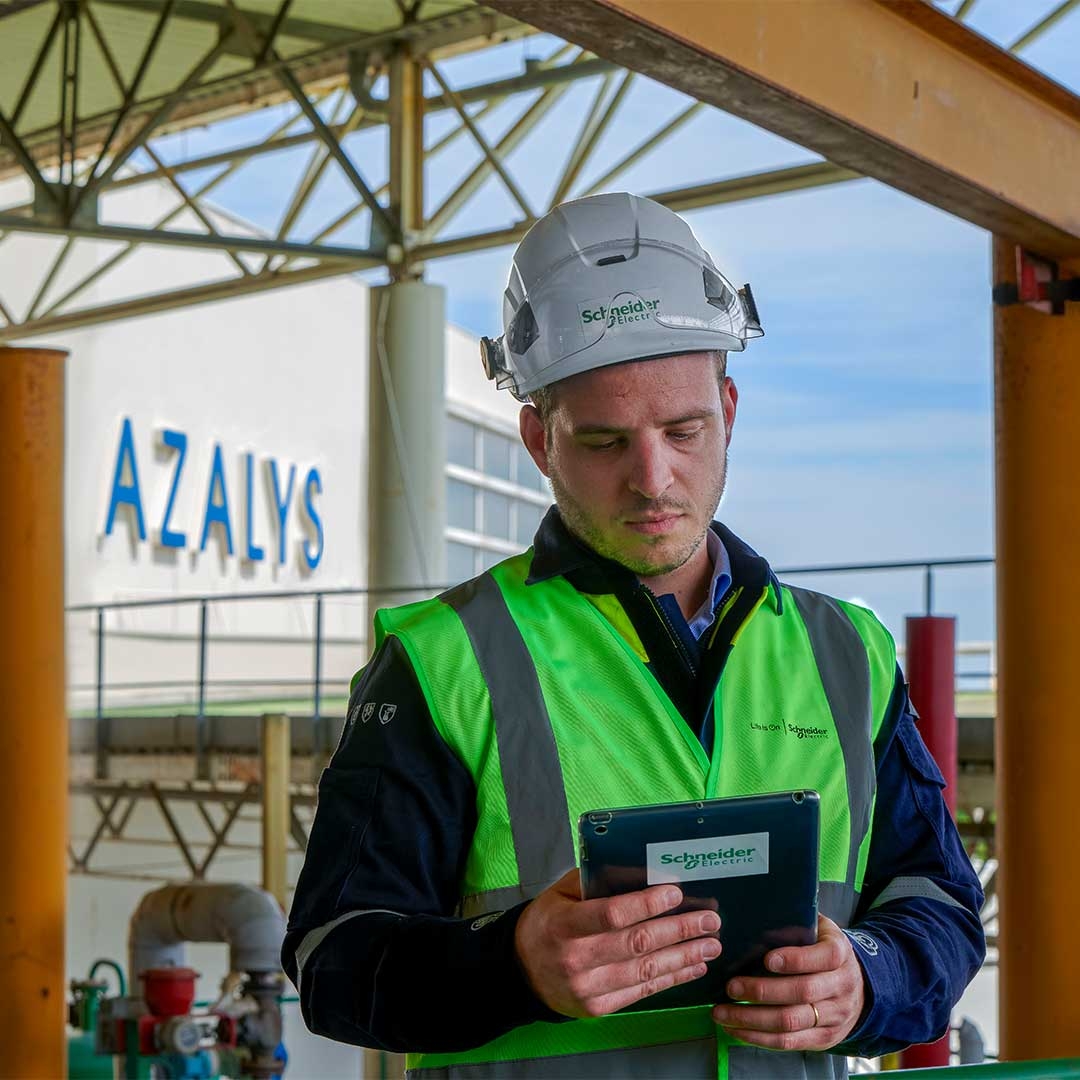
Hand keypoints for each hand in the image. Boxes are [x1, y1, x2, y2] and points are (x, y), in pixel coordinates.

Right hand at [514, 868, 721, 1017]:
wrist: (521, 973)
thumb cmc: (547, 923)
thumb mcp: (561, 894)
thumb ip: (596, 882)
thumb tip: (641, 871)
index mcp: (564, 925)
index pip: (611, 914)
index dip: (646, 904)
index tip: (676, 893)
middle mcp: (576, 958)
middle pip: (637, 943)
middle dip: (679, 930)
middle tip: (709, 919)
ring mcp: (587, 988)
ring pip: (645, 971)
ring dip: (683, 956)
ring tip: (710, 944)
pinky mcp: (598, 1008)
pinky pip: (642, 992)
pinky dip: (671, 978)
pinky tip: (691, 967)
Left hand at [711, 915, 864, 1050]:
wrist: (859, 985)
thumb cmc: (822, 949)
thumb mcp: (817, 929)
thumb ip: (794, 925)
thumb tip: (755, 924)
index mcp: (838, 953)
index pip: (822, 957)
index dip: (796, 959)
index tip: (767, 959)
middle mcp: (840, 986)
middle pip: (801, 993)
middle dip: (762, 991)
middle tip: (731, 987)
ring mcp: (834, 1016)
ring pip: (791, 1022)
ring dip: (752, 1019)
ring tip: (722, 1012)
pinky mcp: (824, 1039)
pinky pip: (789, 1042)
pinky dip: (759, 1037)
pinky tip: (736, 1029)